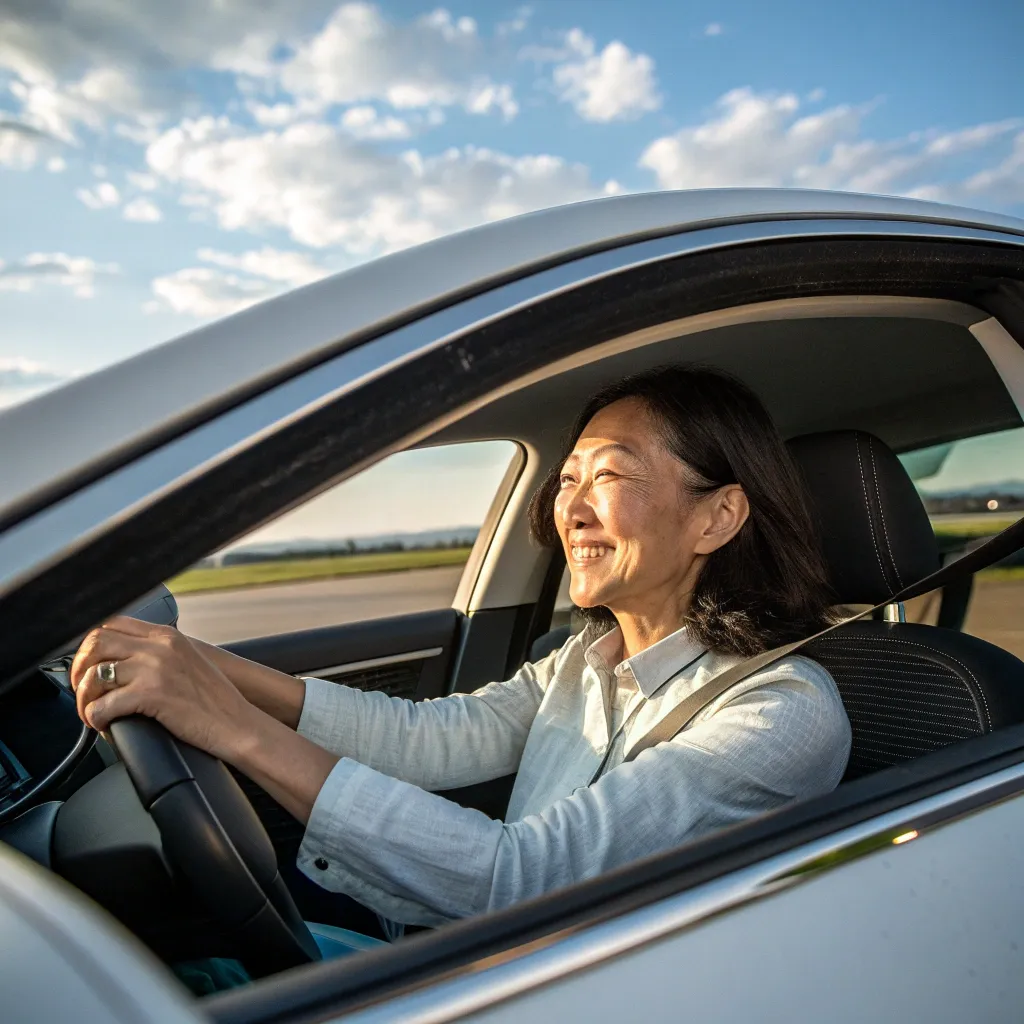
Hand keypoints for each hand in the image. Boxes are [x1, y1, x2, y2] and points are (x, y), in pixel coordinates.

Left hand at [70, 616, 256, 762]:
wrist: (237, 723)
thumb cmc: (215, 700)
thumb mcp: (189, 661)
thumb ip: (160, 653)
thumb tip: (125, 661)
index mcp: (167, 635)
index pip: (112, 621)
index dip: (90, 643)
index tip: (89, 664)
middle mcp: (160, 646)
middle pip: (95, 642)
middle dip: (79, 668)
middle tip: (84, 690)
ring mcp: (155, 669)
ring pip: (93, 675)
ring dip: (84, 698)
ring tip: (92, 712)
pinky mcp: (151, 695)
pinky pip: (102, 705)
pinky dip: (95, 718)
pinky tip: (104, 725)